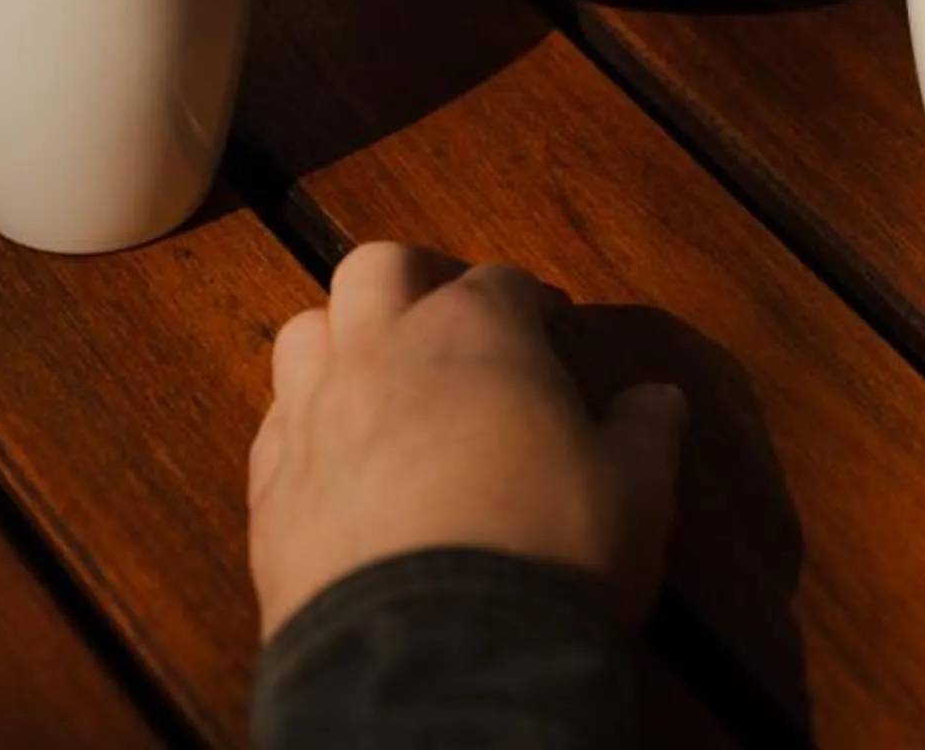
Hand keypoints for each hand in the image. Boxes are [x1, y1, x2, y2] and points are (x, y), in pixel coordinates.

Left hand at [248, 243, 687, 639]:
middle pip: (378, 269)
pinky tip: (336, 459)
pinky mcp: (267, 489)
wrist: (434, 655)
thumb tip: (657, 399)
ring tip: (381, 383)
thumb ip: (645, 431)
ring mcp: (312, 416)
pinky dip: (306, 424)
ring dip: (344, 341)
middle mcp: (381, 352)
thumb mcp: (635, 490)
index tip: (550, 333)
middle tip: (451, 326)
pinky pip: (274, 425)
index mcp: (475, 330)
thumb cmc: (547, 548)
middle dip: (417, 284)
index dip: (529, 303)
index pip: (500, 280)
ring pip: (306, 333)